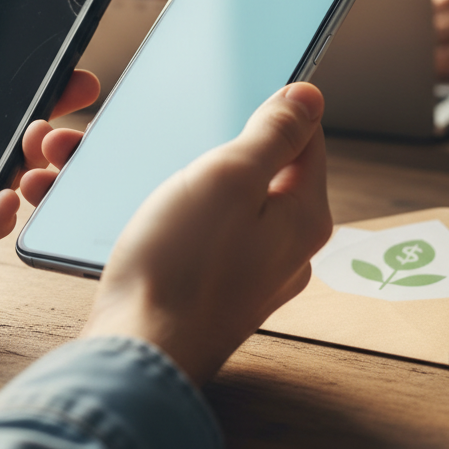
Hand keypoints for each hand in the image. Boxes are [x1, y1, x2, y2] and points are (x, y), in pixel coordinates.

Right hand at [75, 83, 330, 386]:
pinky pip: (205, 237)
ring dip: (188, 183)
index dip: (274, 108)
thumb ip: (274, 134)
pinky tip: (145, 220)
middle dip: (218, 148)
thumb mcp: (228, 177)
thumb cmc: (180, 267)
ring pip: (228, 205)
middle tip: (179, 142)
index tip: (235, 94)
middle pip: (265, 172)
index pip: (308, 140)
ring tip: (148, 181)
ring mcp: (252, 276)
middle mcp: (288, 249)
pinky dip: (176, 219)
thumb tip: (310, 97)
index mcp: (304, 217)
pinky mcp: (216, 292)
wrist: (137, 354)